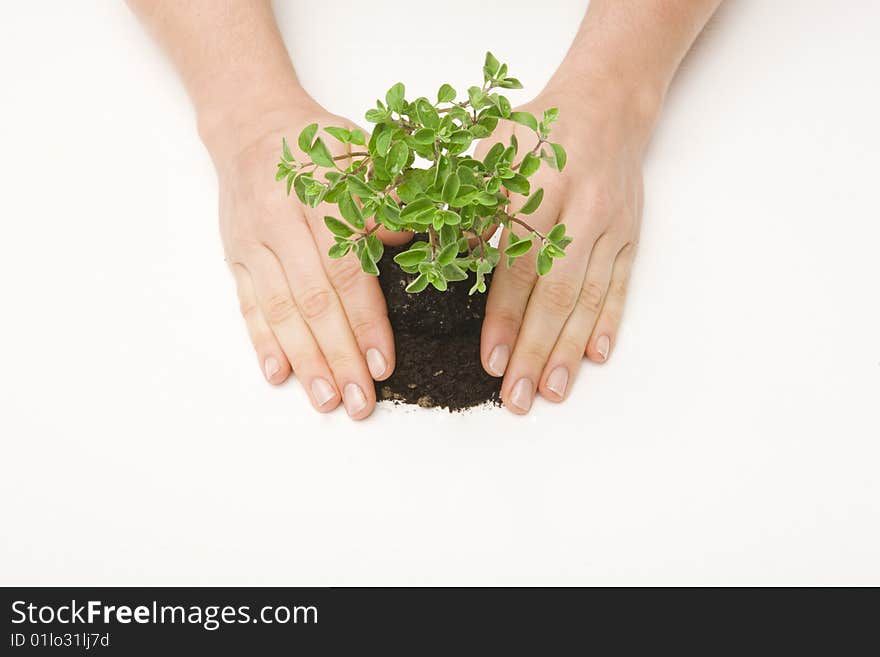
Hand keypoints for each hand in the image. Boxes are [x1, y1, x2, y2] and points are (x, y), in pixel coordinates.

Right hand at [206, 101, 405, 419]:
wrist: (252, 127)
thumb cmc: (322, 147)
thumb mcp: (364, 155)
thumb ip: (394, 199)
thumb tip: (430, 242)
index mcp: (321, 197)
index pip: (347, 270)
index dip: (366, 320)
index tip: (384, 364)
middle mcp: (281, 222)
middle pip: (313, 301)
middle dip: (339, 356)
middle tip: (360, 401)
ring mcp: (254, 243)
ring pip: (280, 311)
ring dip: (305, 359)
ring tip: (326, 400)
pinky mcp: (237, 257)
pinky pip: (248, 305)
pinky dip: (262, 342)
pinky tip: (279, 375)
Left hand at [474, 85, 654, 412]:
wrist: (607, 105)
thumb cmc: (534, 131)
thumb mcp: (486, 151)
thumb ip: (458, 202)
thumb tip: (422, 253)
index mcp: (537, 188)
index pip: (518, 265)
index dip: (505, 317)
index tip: (491, 359)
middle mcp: (580, 211)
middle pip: (556, 293)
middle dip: (536, 350)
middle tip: (518, 397)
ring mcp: (609, 226)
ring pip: (589, 298)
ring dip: (570, 349)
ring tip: (553, 392)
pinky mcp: (630, 236)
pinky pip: (620, 285)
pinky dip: (608, 322)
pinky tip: (595, 356)